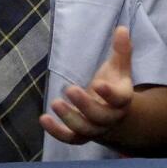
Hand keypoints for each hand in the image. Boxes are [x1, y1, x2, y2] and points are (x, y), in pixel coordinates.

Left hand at [41, 25, 135, 144]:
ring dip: (69, 118)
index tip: (98, 83)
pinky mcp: (81, 136)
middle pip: (100, 116)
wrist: (115, 114)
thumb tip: (121, 29)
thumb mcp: (119, 67)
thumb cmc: (114, 85)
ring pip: (84, 129)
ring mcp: (96, 129)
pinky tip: (43, 119)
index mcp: (122, 99)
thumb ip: (121, 50)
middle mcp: (111, 117)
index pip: (119, 99)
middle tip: (69, 89)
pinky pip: (70, 138)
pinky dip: (56, 131)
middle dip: (84, 105)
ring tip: (55, 103)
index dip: (109, 94)